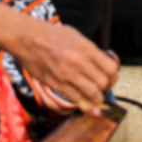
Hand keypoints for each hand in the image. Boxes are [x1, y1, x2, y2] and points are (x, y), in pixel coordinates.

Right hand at [0, 4, 118, 113]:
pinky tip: (88, 106)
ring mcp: (67, 74)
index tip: (112, 76)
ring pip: (92, 93)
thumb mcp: (76, 36)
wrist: (28, 38)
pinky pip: (75, 99)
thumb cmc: (52, 35)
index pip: (110, 68)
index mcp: (86, 48)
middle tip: (104, 87)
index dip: (114, 75)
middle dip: (107, 87)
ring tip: (96, 97)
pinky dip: (85, 105)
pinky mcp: (56, 84)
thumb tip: (104, 63)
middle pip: (103, 82)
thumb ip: (90, 50)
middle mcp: (78, 61)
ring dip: (97, 98)